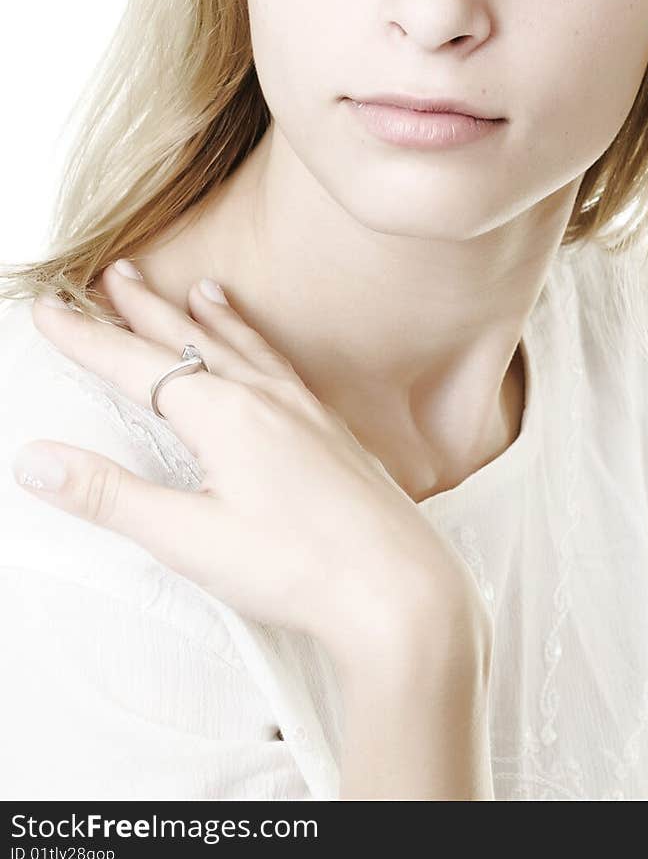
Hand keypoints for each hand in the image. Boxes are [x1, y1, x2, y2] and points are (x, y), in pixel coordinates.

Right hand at [13, 264, 487, 673]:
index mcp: (224, 414)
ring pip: (244, 345)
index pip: (135, 364)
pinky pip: (283, 366)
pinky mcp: (331, 430)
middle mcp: (264, 397)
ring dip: (209, 316)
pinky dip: (259, 343)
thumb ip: (110, 496)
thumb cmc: (299, 567)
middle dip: (146, 307)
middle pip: (190, 338)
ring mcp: (304, 409)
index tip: (48, 310)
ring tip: (198, 287)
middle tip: (115, 271)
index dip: (85, 337)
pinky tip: (266, 354)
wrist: (399, 587)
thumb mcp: (187, 539)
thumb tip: (36, 461)